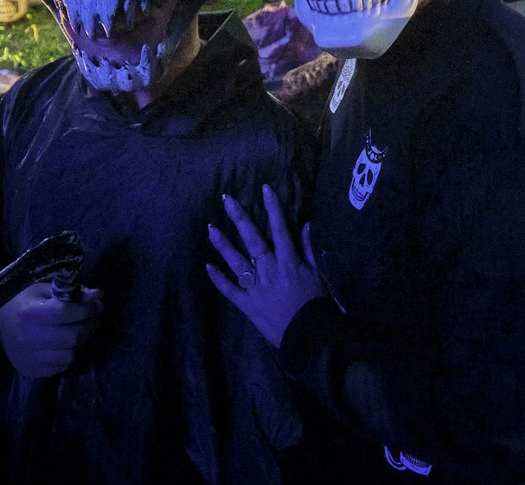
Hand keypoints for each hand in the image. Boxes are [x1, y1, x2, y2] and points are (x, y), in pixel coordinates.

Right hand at [0, 282, 103, 378]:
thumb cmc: (23, 303)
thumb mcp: (43, 290)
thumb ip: (70, 293)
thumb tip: (97, 296)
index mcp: (28, 313)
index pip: (64, 313)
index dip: (86, 309)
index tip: (98, 304)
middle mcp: (28, 338)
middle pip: (71, 337)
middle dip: (90, 326)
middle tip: (96, 318)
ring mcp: (29, 358)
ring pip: (70, 355)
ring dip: (80, 342)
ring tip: (80, 330)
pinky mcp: (31, 371)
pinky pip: (62, 367)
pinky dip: (68, 355)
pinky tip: (65, 344)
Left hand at [207, 184, 325, 348]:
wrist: (309, 336)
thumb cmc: (316, 304)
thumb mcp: (318, 274)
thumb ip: (309, 249)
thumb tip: (306, 224)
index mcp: (289, 261)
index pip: (280, 229)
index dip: (272, 208)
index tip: (264, 188)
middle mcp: (269, 270)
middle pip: (252, 239)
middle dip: (239, 218)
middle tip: (226, 200)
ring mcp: (256, 287)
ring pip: (236, 261)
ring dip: (223, 244)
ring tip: (210, 227)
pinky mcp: (247, 305)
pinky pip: (230, 290)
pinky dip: (218, 279)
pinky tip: (207, 267)